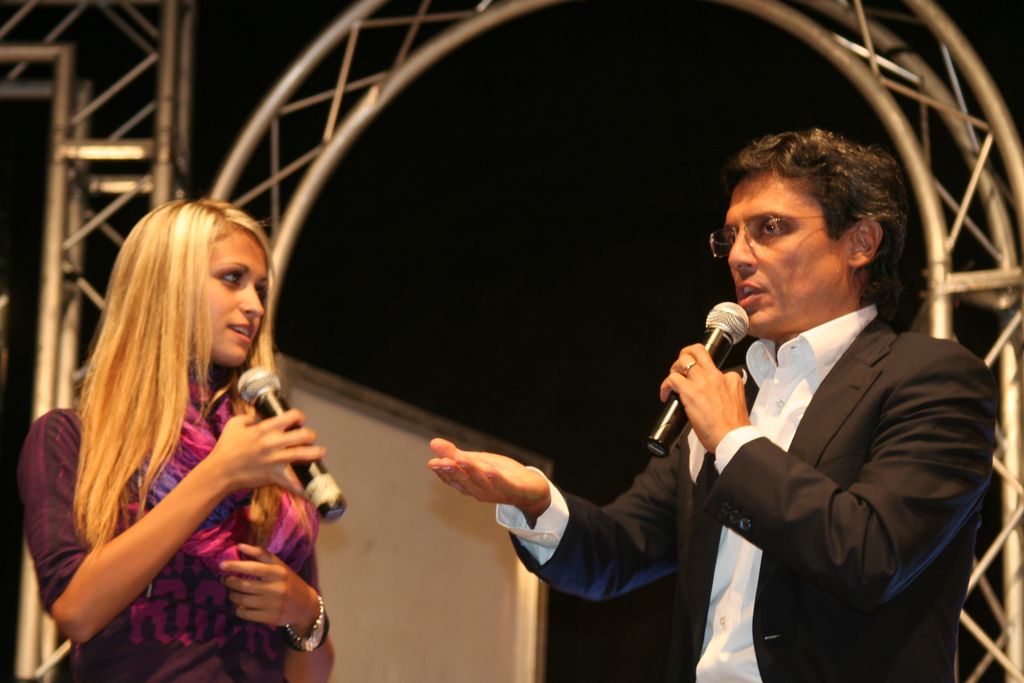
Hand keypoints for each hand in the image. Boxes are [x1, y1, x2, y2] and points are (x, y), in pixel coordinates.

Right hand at [206, 409, 324, 495]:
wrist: (220, 472)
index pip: (293, 416)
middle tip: (309, 437)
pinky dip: (303, 488)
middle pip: (305, 435)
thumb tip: (259, 416)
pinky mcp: (274, 476)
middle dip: (310, 435)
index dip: (299, 416)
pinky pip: (293, 484)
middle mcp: (274, 443)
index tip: (299, 420)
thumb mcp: (234, 424)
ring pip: (305, 455)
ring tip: (320, 452)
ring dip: (316, 452)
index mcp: (266, 428)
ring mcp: (276, 460)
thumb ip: (249, 417)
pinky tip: (312, 490)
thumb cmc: (226, 448)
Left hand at [220, 543, 320, 631]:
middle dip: (229, 582)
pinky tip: (240, 605)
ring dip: (232, 596)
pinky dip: (238, 609)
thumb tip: (239, 546)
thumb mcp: (279, 565)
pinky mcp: (270, 618)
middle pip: (244, 585)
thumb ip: (261, 554)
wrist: (305, 605)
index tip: (222, 565)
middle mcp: (276, 588)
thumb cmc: (289, 581)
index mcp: (278, 572)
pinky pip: (246, 614)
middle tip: (224, 579)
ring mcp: (273, 604)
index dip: (235, 566)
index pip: (253, 568)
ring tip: (232, 592)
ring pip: (243, 601)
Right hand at [427, 438, 551, 522]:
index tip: (433, 463)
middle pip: (465, 481)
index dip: (443, 472)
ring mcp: (497, 491)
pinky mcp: (515, 489)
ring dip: (471, 471)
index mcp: (470, 485)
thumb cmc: (500, 475)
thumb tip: (432, 442)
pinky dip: (497, 478)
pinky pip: (504, 484)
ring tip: (461, 459)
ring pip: (482, 481)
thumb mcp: (476, 461)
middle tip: (441, 462)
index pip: (453, 480)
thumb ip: (455, 454)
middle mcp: (481, 491)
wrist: (531, 489)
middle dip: (453, 472)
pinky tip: (490, 469)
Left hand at [659, 343, 749, 450]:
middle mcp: (717, 376)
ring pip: (683, 360)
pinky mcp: (690, 391)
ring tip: (672, 380)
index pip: (714, 366)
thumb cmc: (734, 427)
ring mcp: (703, 382)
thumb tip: (717, 397)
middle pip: (698, 351)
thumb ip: (728, 394)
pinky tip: (666, 395)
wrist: (733, 438)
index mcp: (731, 379)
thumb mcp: (738, 402)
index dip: (703, 373)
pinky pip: (672, 379)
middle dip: (686, 354)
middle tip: (681, 367)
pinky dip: (665, 386)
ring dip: (674, 369)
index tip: (698, 382)